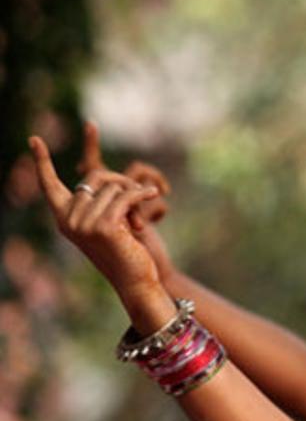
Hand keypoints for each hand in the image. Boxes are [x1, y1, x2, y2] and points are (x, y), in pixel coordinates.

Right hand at [31, 136, 166, 313]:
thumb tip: (100, 173)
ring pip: (115, 186)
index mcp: (64, 218)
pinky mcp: (104, 226)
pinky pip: (126, 196)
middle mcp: (68, 220)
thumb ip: (100, 202)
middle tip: (137, 199)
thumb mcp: (108, 222)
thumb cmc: (124, 251)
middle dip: (121, 183)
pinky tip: (155, 195)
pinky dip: (142, 194)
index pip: (49, 185)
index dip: (42, 162)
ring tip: (138, 219)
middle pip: (96, 177)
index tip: (34, 139)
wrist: (135, 280)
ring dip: (133, 196)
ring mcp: (84, 224)